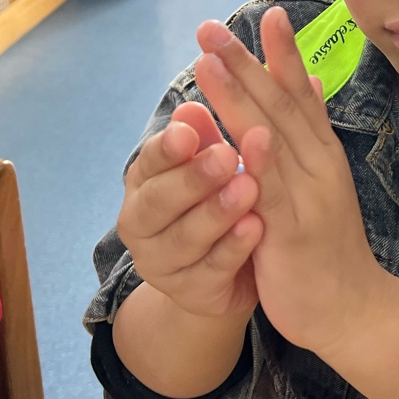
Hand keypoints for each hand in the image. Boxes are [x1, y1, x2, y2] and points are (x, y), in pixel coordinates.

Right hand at [116, 101, 262, 318]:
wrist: (227, 272)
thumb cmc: (216, 203)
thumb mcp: (211, 167)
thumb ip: (204, 140)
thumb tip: (192, 106)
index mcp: (144, 184)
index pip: (149, 162)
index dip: (167, 149)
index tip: (190, 132)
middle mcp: (142, 224)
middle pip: (159, 201)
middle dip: (193, 178)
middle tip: (228, 156)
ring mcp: (162, 263)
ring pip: (184, 238)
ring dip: (216, 213)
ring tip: (249, 188)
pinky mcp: (191, 293)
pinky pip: (211, 270)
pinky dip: (233, 248)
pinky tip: (257, 227)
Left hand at [194, 8, 387, 356]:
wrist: (353, 308)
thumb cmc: (329, 246)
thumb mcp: (321, 183)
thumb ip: (310, 135)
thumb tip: (309, 83)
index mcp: (323, 154)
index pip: (302, 93)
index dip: (284, 53)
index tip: (267, 14)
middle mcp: (320, 165)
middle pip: (281, 104)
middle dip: (245, 62)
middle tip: (212, 27)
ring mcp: (308, 196)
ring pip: (271, 136)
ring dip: (238, 95)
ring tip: (208, 61)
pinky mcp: (291, 230)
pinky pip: (270, 190)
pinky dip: (256, 161)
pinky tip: (239, 134)